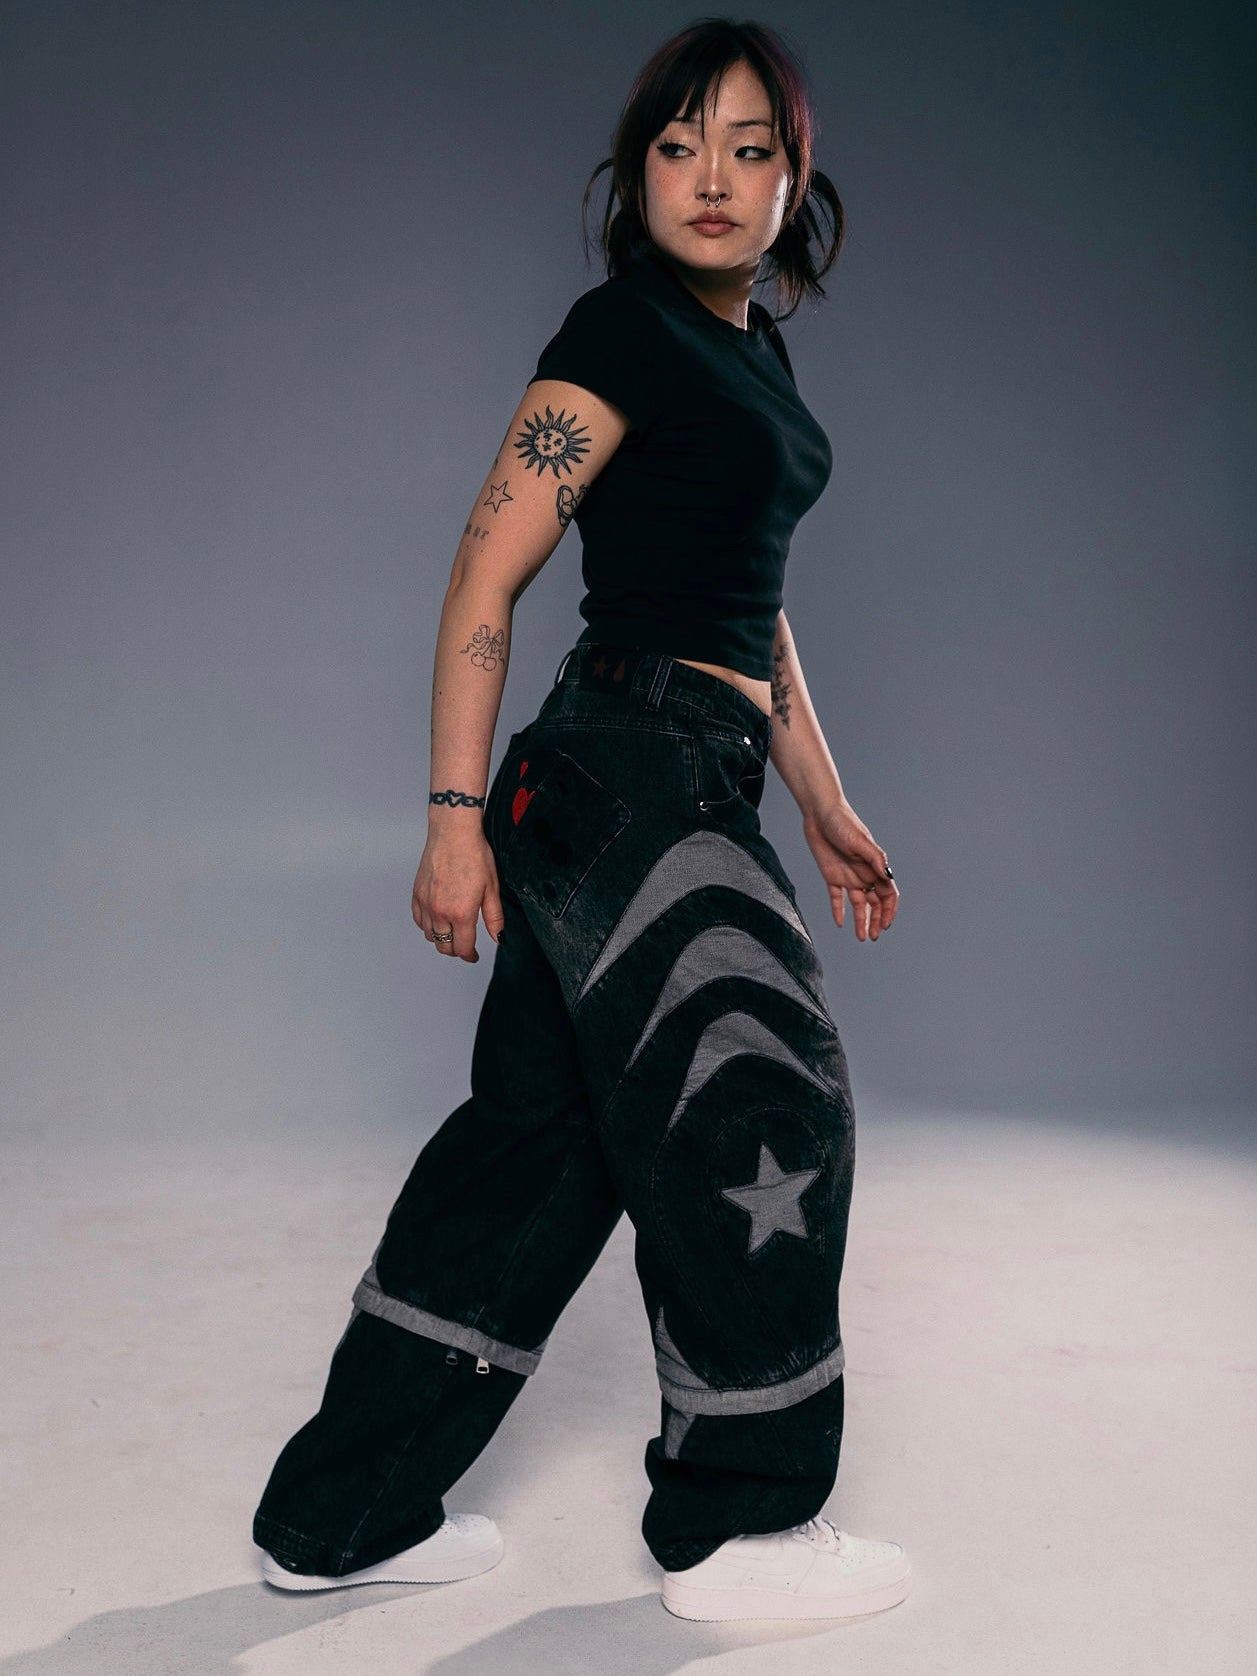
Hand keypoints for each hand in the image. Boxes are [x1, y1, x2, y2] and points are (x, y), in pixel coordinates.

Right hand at [411, 828, 505, 962]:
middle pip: (444, 946)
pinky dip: (427, 925)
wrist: (453, 833)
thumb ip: (494, 918)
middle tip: (465, 946)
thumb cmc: (474, 855)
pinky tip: (437, 920)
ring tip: (452, 932)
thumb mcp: (492, 888)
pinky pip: (419, 920)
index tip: (473, 956)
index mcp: (462, 913)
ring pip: (429, 935)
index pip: (462, 948)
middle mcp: (440, 911)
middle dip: (456, 951)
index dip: (469, 956)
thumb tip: (498, 937)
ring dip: (441, 938)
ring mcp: (426, 903)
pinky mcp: (417, 894)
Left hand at [800, 797, 898, 942]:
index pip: (888, 894)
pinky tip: (840, 923)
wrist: (820, 813)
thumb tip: (889, 876)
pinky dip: (838, 911)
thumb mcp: (860, 841)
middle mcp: (864, 874)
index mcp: (874, 867)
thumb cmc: (843, 822)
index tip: (885, 925)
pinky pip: (836, 897)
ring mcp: (848, 876)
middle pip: (875, 903)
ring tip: (862, 938)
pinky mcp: (831, 875)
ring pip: (857, 904)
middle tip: (873, 937)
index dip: (889, 911)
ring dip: (860, 921)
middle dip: (876, 921)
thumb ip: (875, 859)